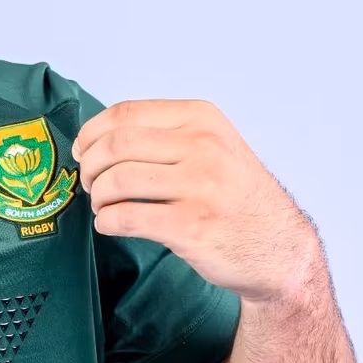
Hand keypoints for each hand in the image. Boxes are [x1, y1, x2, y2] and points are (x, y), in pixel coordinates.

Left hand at [73, 99, 322, 303]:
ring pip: (116, 180)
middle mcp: (204, 147)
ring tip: (103, 206)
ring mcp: (200, 186)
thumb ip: (165, 134)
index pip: (125, 113)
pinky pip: (125, 217)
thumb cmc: (236, 197)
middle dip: (90, 166)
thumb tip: (97, 137)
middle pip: (115, 145)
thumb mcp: (214, 146)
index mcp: (202, 119)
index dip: (91, 132)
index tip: (82, 150)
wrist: (280, 250)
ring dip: (97, 196)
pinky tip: (110, 225)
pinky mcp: (191, 226)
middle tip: (90, 184)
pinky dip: (106, 222)